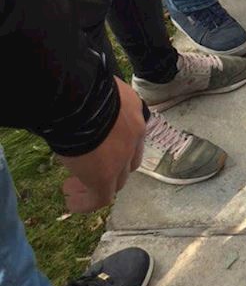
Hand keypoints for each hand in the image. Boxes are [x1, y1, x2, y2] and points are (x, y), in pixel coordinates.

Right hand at [57, 78, 146, 212]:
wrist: (80, 97)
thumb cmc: (81, 84)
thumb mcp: (93, 87)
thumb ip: (93, 100)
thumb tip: (77, 105)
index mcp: (133, 110)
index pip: (132, 133)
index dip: (118, 143)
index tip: (99, 147)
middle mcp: (134, 135)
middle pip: (128, 159)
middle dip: (112, 166)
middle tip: (88, 169)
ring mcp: (122, 157)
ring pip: (116, 180)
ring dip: (96, 185)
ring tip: (73, 188)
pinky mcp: (106, 176)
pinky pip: (101, 197)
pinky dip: (87, 202)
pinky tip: (71, 202)